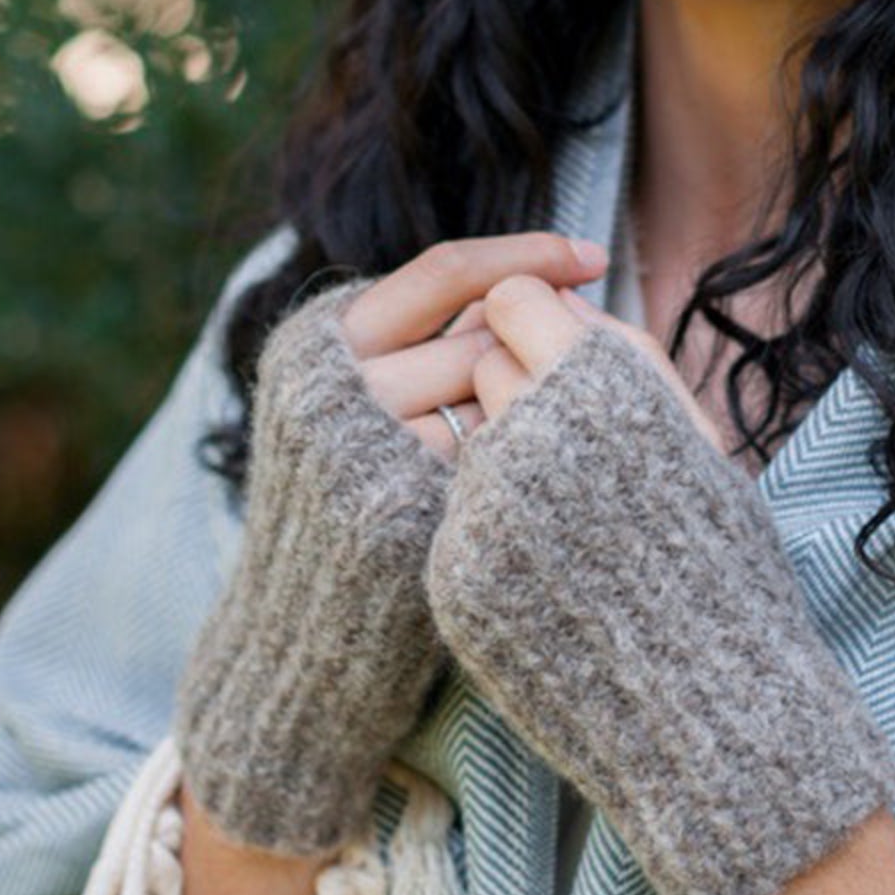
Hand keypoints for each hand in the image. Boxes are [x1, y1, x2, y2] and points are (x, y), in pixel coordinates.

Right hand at [172, 232, 607, 855]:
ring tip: (548, 459)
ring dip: (533, 423)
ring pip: (498, 400)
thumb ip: (424, 341)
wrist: (299, 638)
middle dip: (537, 361)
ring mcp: (356, 452)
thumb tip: (536, 278)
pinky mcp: (391, 516)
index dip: (528, 255)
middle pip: (485, 337)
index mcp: (317, 340)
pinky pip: (496, 468)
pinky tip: (537, 497)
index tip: (594, 257)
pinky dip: (524, 474)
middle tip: (574, 394)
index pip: (447, 269)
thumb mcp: (359, 402)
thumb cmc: (356, 508)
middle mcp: (328, 386)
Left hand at [425, 322, 894, 894]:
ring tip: (570, 520)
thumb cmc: (720, 562)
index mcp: (598, 390)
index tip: (558, 358)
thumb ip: (623, 355)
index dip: (533, 322)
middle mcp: (529, 439)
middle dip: (515, 388)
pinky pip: (456, 520)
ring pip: (464, 442)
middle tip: (573, 447)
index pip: (511, 299)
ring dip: (502, 459)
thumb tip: (557, 300)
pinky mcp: (453, 579)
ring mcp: (481, 513)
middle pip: (480, 364)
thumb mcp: (695, 437)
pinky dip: (492, 533)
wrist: (708, 710)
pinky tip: (549, 576)